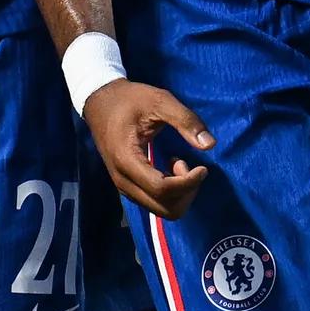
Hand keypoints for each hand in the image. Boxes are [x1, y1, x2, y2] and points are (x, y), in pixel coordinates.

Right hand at [85, 78, 213, 217]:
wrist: (99, 103)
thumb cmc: (129, 100)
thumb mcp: (159, 100)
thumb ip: (185, 120)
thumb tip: (210, 144)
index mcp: (127, 159)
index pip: (162, 189)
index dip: (188, 183)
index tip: (202, 167)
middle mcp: (123, 180)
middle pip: (164, 208)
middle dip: (186, 192)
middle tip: (191, 166)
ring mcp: (124, 186)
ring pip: (161, 210)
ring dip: (180, 193)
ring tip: (180, 165)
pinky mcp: (128, 186)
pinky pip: (155, 202)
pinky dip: (171, 192)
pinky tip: (171, 168)